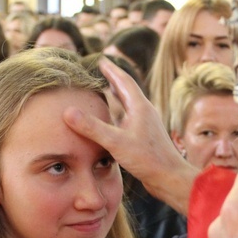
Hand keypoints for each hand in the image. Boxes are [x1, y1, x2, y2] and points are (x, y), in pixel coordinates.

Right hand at [64, 57, 197, 214]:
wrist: (169, 178)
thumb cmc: (147, 159)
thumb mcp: (115, 142)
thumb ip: (92, 127)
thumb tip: (68, 111)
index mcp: (140, 107)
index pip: (124, 81)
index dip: (111, 70)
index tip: (101, 59)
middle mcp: (145, 112)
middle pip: (128, 90)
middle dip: (114, 79)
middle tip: (102, 69)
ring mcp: (146, 124)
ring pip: (129, 104)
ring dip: (118, 95)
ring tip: (106, 89)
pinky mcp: (145, 137)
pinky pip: (129, 117)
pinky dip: (119, 112)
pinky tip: (114, 119)